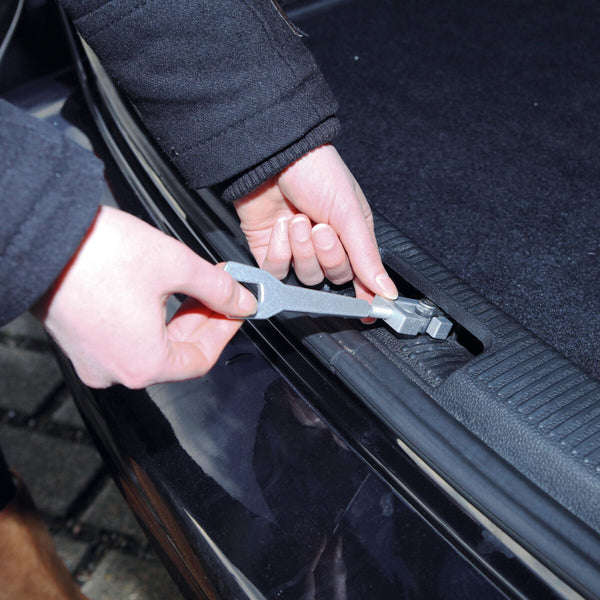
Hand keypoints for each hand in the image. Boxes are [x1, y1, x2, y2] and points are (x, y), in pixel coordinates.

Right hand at [34, 206, 256, 388]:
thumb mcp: (177, 266)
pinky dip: (149, 318)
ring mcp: (92, 357)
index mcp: (142, 363)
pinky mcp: (79, 340)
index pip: (200, 360)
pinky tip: (159, 292)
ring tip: (192, 286)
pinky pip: (126, 337)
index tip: (236, 308)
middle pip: (176, 354)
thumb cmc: (98, 253)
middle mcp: (115, 370)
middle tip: (218, 291)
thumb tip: (242, 302)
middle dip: (201, 319)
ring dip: (176, 317)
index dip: (224, 331)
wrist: (41, 235)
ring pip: (151, 344)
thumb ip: (218, 289)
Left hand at [234, 144, 397, 300]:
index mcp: (351, 236)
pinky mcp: (270, 251)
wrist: (273, 155)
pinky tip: (280, 226)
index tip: (366, 310)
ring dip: (302, 249)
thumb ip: (366, 257)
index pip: (361, 276)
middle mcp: (325, 246)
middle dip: (327, 255)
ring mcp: (297, 250)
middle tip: (321, 228)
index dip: (364, 294)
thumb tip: (387, 290)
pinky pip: (277, 271)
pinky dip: (279, 251)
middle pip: (332, 279)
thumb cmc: (316, 171)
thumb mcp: (350, 213)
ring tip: (298, 220)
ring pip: (305, 277)